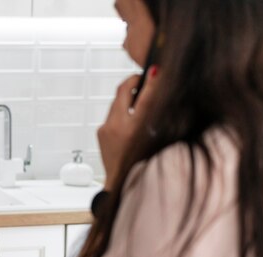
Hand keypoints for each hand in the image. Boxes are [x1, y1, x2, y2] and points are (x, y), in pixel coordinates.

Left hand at [97, 65, 158, 189]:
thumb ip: (159, 119)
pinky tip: (129, 118)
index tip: (155, 69)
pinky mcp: (100, 131)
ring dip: (127, 97)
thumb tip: (162, 97)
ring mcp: (106, 128)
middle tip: (143, 78)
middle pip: (122, 91)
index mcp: (135, 130)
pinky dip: (121, 111)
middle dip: (133, 81)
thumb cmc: (142, 164)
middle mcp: (117, 127)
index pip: (145, 98)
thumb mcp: (156, 140)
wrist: (120, 181)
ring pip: (116, 102)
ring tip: (139, 98)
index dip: (152, 81)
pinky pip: (111, 114)